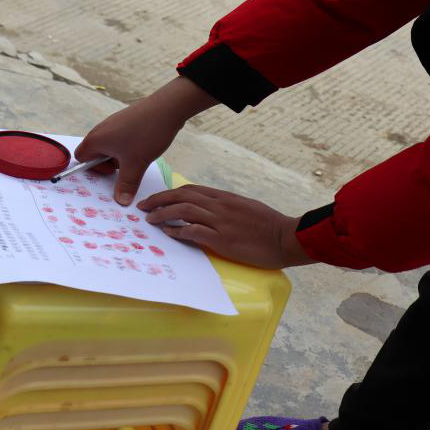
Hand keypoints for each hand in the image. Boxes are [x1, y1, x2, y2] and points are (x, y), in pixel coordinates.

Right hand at [75, 77, 217, 205]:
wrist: (168, 108)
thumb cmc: (146, 135)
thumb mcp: (135, 164)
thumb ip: (126, 185)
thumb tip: (121, 202)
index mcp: (96, 139)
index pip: (81, 158)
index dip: (93, 169)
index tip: (111, 173)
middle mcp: (101, 130)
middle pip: (95, 153)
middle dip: (109, 165)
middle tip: (126, 168)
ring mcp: (114, 124)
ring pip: (110, 147)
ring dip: (120, 157)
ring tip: (137, 159)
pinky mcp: (126, 121)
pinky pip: (121, 139)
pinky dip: (128, 148)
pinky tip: (143, 149)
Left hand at [140, 185, 314, 268]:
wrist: (286, 237)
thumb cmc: (269, 225)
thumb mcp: (245, 208)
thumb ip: (226, 208)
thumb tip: (208, 212)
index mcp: (225, 197)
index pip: (191, 190)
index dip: (170, 193)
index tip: (156, 199)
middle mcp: (220, 205)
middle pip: (182, 196)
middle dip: (159, 200)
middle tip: (143, 207)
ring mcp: (220, 221)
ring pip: (183, 211)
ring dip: (163, 214)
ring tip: (150, 220)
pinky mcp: (222, 239)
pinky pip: (193, 232)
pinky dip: (177, 231)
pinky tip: (168, 234)